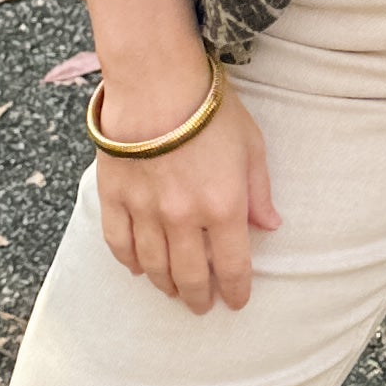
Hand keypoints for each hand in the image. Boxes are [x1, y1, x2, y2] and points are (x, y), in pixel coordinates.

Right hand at [95, 85, 279, 314]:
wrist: (155, 79)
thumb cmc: (209, 107)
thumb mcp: (251, 145)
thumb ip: (259, 191)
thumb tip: (271, 225)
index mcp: (223, 206)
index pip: (232, 267)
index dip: (236, 291)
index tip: (237, 302)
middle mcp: (183, 217)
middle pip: (190, 276)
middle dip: (199, 298)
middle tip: (202, 307)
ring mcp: (145, 210)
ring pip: (154, 266)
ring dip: (165, 285)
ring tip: (173, 292)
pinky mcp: (115, 196)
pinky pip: (119, 243)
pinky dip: (129, 261)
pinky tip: (138, 267)